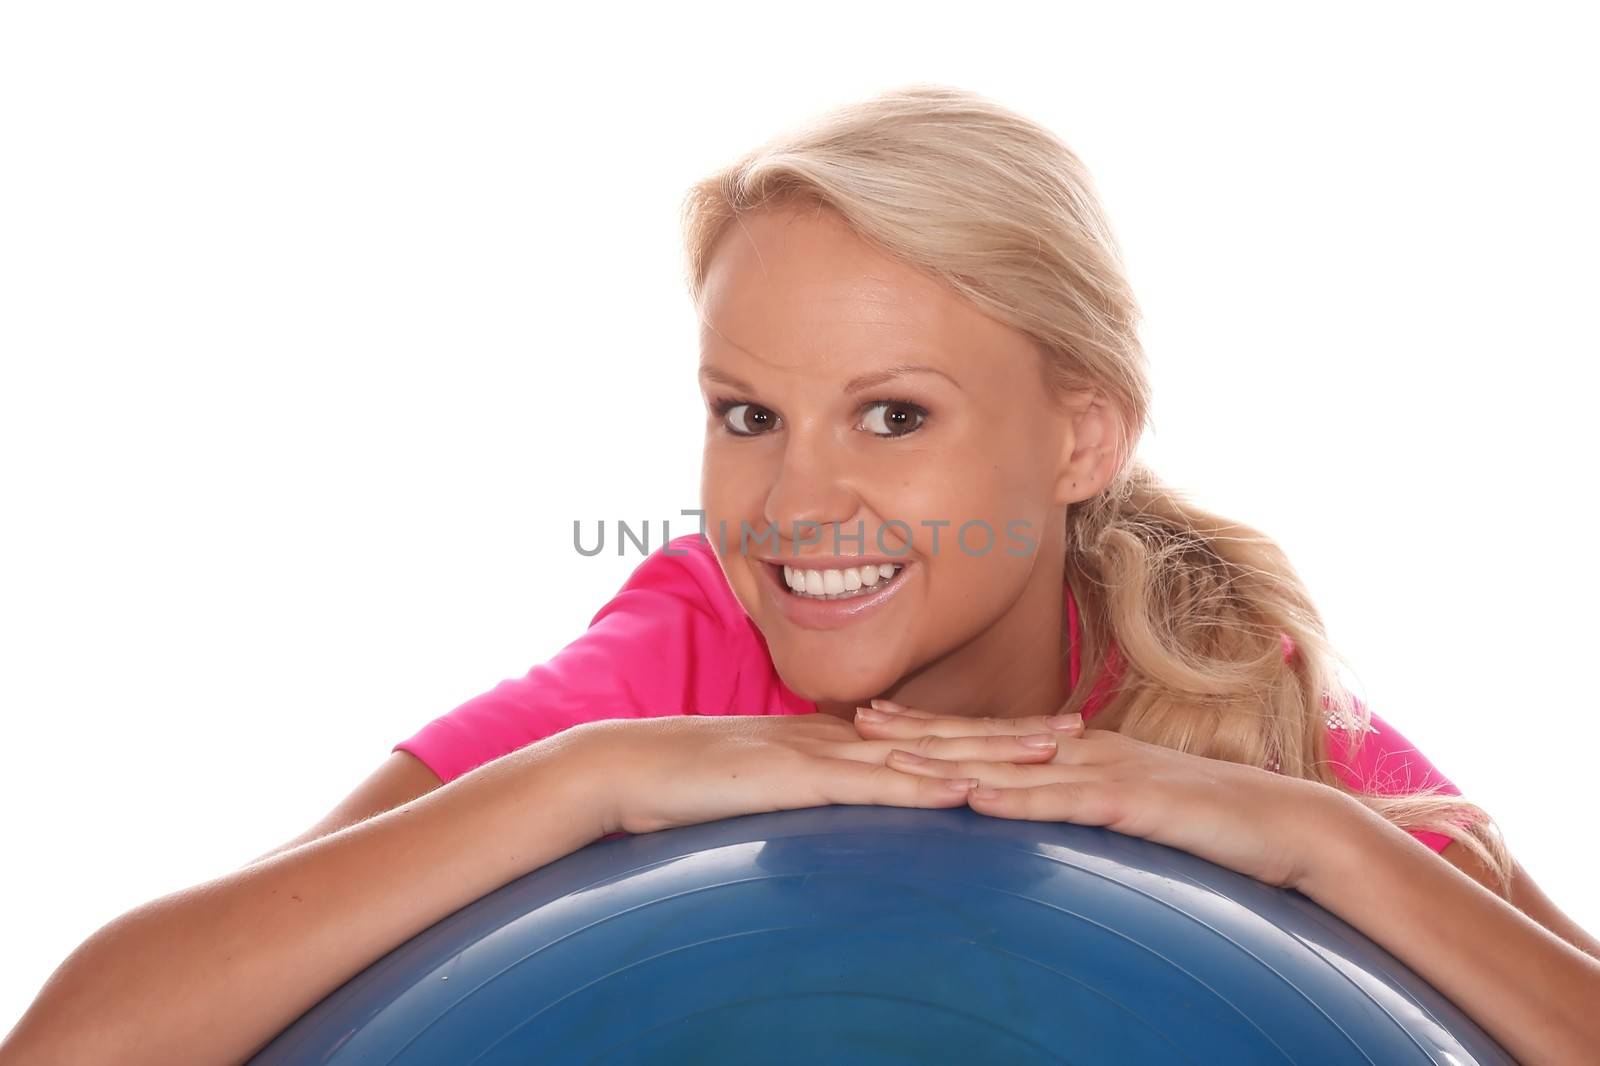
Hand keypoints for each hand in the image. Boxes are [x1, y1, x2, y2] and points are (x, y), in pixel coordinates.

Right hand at [578, 712, 1067, 836]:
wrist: (623, 767)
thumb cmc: (684, 784)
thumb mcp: (758, 790)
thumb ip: (803, 795)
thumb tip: (839, 813)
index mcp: (831, 741)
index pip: (923, 735)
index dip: (984, 733)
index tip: (1041, 732)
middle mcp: (836, 739)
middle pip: (940, 735)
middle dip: (1013, 735)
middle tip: (1081, 729)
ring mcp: (816, 755)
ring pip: (920, 752)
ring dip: (988, 753)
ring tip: (1051, 751)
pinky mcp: (792, 780)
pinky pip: (867, 785)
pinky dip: (919, 785)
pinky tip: (963, 787)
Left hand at [852, 700, 1331, 889]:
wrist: (1283, 824)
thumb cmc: (1206, 820)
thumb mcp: (1129, 805)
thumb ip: (1079, 801)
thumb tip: (1030, 807)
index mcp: (1078, 748)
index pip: (989, 734)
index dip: (930, 726)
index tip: (875, 717)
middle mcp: (1082, 748)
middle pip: (985, 739)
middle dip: (918, 731)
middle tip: (856, 721)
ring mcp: (1107, 769)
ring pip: (1013, 763)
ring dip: (948, 760)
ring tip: (891, 757)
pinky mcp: (1134, 801)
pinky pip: (1065, 800)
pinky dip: (1017, 799)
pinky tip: (975, 799)